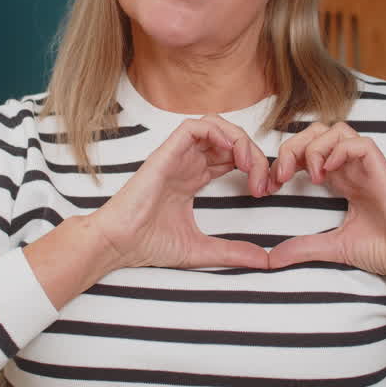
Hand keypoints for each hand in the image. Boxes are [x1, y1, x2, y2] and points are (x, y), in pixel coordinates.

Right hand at [89, 115, 270, 270]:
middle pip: (228, 140)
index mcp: (194, 179)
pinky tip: (230, 151)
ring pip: (214, 125)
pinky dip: (217, 131)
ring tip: (249, 163)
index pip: (232, 158)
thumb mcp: (202, 250)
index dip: (255, 167)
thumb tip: (265, 261)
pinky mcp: (166, 153)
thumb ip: (233, 252)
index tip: (266, 190)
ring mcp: (177, 156)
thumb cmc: (149, 245)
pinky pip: (194, 126)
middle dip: (253, 153)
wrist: (119, 245)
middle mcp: (187, 163)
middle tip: (263, 180)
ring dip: (238, 138)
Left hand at [265, 122, 385, 282]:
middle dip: (294, 146)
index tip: (272, 184)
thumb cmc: (385, 249)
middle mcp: (352, 168)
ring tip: (311, 176)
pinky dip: (339, 150)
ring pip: (337, 130)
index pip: (309, 150)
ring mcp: (368, 167)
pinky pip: (360, 143)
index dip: (287, 159)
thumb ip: (305, 248)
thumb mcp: (334, 247)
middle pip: (318, 132)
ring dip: (315, 147)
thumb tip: (272, 259)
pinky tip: (329, 174)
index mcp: (342, 180)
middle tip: (282, 175)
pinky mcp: (382, 170)